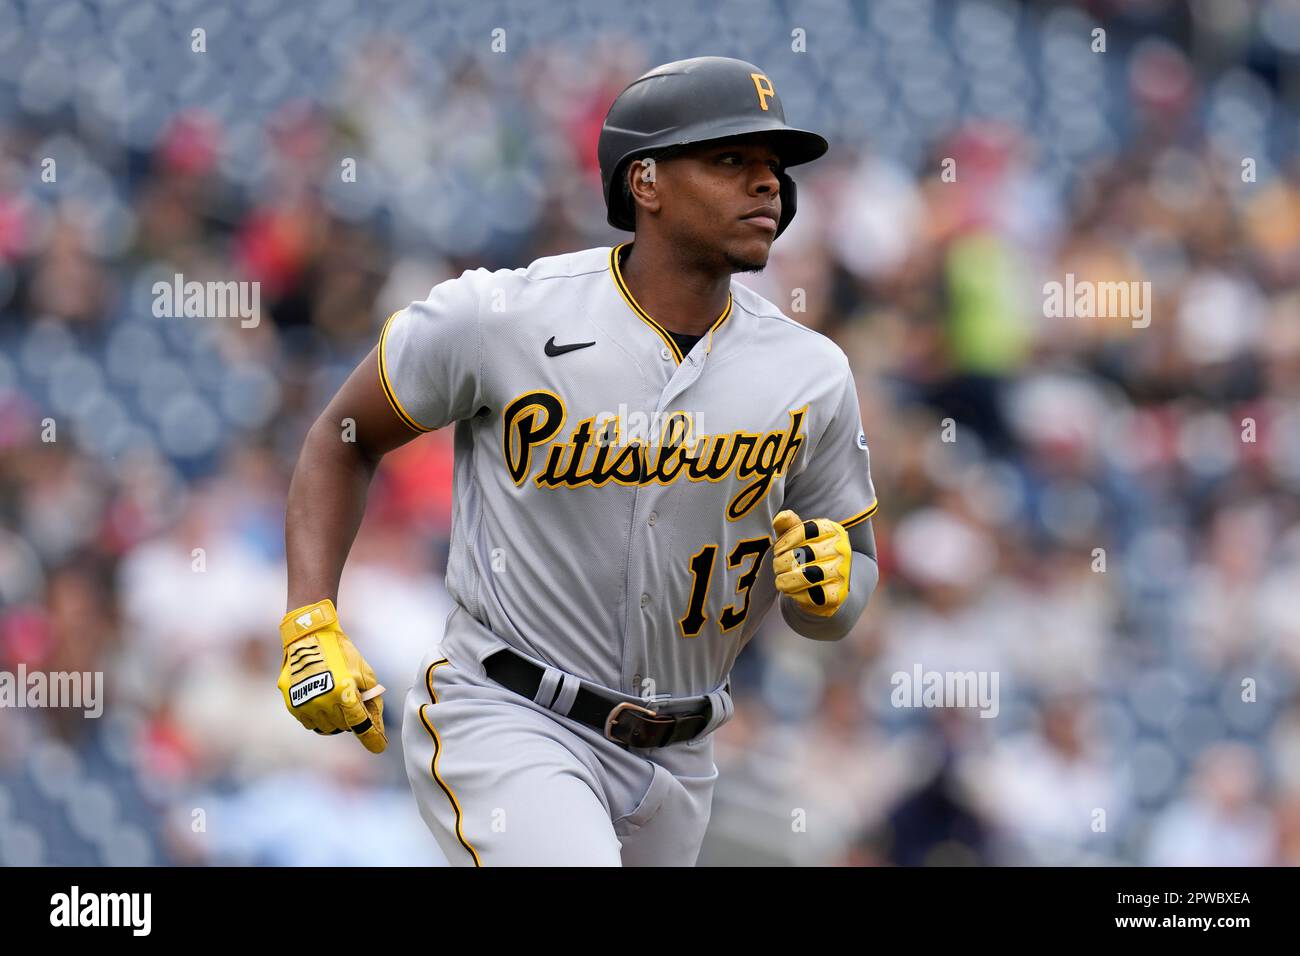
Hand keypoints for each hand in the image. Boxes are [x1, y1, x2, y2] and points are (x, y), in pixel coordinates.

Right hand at [277, 599, 387, 753]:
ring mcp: (304, 704)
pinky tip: (322, 704)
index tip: (379, 747)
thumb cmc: (341, 652)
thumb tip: (374, 722)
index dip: (371, 738)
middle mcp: (322, 702)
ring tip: (336, 704)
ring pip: (325, 728)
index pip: (360, 724)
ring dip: (334, 721)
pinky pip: (309, 722)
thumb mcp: (363, 671)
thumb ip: (369, 698)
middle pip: (343, 727)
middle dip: (351, 720)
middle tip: (352, 707)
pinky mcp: (291, 703)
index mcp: (343, 692)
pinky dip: (318, 718)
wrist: (309, 636)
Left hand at [772, 510, 851, 617]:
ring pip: (807, 575)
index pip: (804, 530)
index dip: (785, 541)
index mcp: (832, 530)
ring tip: (781, 581)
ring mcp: (841, 571)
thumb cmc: (807, 556)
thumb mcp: (796, 537)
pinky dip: (796, 595)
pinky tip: (792, 592)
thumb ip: (788, 525)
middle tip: (777, 567)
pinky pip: (812, 595)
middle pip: (804, 553)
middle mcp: (841, 548)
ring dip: (786, 580)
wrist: (828, 585)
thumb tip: (781, 517)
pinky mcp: (838, 593)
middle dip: (782, 562)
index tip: (778, 550)